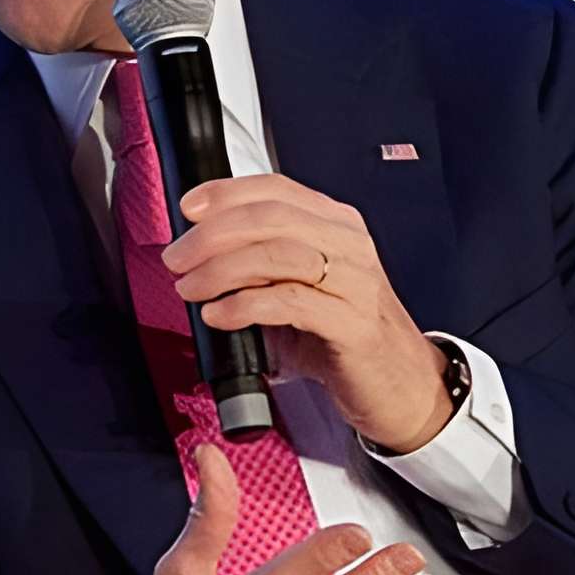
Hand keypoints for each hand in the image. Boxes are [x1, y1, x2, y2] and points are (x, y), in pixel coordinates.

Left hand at [164, 173, 450, 452]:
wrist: (398, 384)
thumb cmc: (339, 336)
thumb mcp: (295, 289)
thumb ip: (256, 266)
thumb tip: (195, 254)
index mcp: (335, 226)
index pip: (277, 190)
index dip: (226, 193)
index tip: (188, 209)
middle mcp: (349, 246)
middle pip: (272, 218)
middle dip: (212, 235)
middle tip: (176, 259)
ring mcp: (357, 283)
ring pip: (280, 255)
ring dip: (221, 270)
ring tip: (190, 289)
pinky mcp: (355, 325)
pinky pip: (291, 302)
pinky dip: (245, 305)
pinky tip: (219, 315)